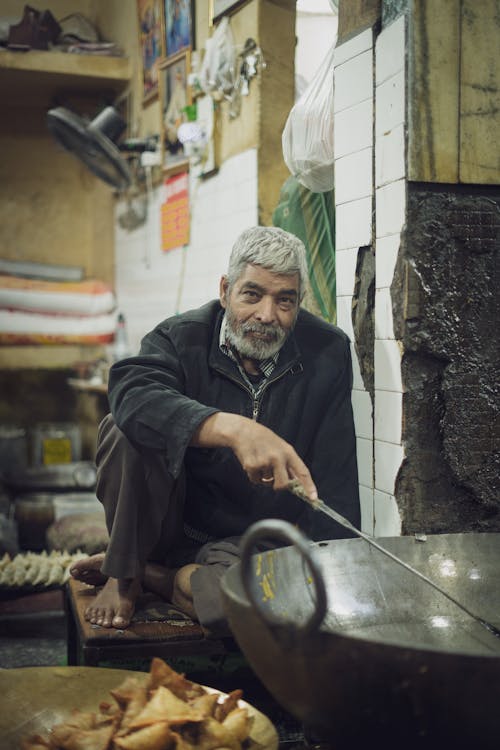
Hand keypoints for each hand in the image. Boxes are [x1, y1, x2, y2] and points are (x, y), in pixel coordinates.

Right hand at [192, 413, 317, 500]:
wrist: (242, 431)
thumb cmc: (263, 439)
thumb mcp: (280, 446)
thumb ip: (288, 463)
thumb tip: (294, 481)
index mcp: (288, 452)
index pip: (302, 471)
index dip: (309, 486)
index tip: (313, 498)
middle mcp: (278, 458)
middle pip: (283, 484)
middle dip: (278, 486)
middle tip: (273, 480)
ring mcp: (265, 462)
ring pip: (267, 482)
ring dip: (263, 476)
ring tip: (259, 460)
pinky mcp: (252, 466)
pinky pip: (255, 480)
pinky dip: (253, 476)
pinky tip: (251, 462)